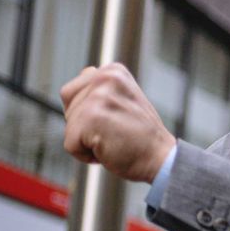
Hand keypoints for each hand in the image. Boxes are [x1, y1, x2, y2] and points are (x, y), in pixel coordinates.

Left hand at [61, 64, 175, 182]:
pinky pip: (70, 144)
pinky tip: (109, 149)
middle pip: (68, 109)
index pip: (72, 92)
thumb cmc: (142, 136)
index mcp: (113, 71)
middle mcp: (105, 78)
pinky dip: (86, 155)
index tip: (115, 119)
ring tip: (114, 139)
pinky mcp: (92, 117)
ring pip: (69, 126)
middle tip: (115, 130)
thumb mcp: (124, 100)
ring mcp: (99, 97)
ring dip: (87, 141)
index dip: (87, 114)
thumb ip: (100, 88)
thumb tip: (84, 74)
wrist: (161, 159)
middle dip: (84, 127)